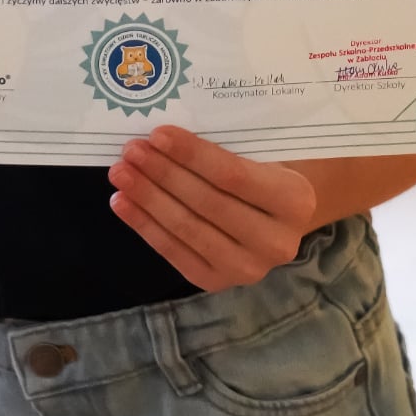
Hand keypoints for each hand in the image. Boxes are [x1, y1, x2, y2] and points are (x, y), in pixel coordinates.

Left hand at [108, 124, 317, 291]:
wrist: (282, 219)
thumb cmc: (267, 173)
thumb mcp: (265, 155)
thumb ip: (227, 148)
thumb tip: (163, 137)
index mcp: (294, 201)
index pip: (233, 176)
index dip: (191, 155)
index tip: (157, 134)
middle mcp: (276, 242)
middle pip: (206, 203)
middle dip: (163, 174)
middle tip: (131, 150)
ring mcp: (247, 269)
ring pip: (187, 229)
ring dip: (147, 199)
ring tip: (120, 173)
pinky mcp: (216, 282)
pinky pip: (174, 251)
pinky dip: (144, 225)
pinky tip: (122, 202)